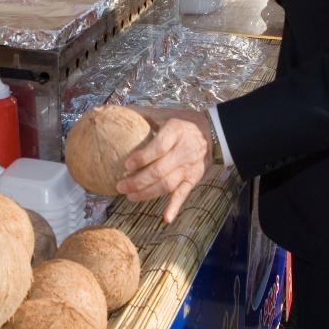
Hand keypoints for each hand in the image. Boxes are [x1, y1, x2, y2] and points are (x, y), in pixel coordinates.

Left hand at [116, 107, 213, 223]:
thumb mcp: (165, 112)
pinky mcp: (194, 179)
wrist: (213, 133)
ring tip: (130, 196)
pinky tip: (166, 218)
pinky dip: (175, 207)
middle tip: (120, 186)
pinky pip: (184, 194)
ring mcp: (190, 167)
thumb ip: (142, 113)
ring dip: (148, 193)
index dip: (141, 158)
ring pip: (167, 184)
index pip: (158, 147)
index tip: (126, 165)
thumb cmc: (183, 122)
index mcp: (176, 131)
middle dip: (138, 181)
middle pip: (159, 171)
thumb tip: (115, 110)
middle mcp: (184, 151)